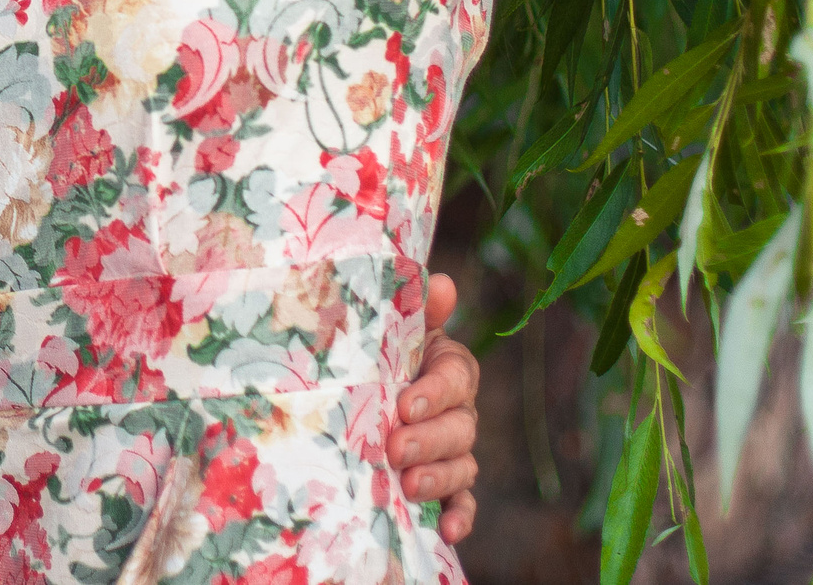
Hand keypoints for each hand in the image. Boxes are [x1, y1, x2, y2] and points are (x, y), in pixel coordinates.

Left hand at [390, 271, 479, 544]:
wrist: (349, 381)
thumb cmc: (368, 351)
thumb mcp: (386, 328)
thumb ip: (412, 308)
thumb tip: (441, 283)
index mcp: (447, 366)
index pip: (456, 377)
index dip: (435, 392)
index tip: (405, 405)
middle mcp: (456, 409)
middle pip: (461, 427)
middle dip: (431, 439)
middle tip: (396, 448)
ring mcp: (452, 450)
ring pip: (462, 466)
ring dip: (440, 477)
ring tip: (409, 486)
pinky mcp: (444, 486)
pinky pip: (462, 503)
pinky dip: (459, 516)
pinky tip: (445, 530)